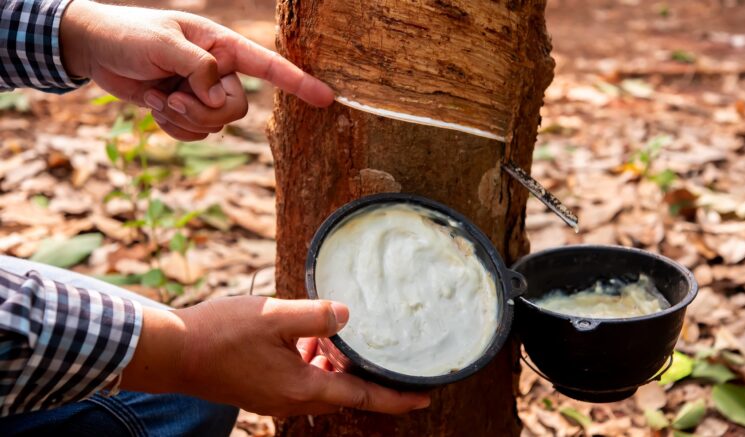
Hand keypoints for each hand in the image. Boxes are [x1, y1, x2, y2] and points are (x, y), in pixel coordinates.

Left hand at [60, 0, 333, 140]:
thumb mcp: (161, 44)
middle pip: (237, 109)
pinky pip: (194, 135)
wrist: (94, 49)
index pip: (268, 66)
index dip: (298, 82)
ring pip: (216, 126)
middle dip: (204, 110)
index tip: (325, 98)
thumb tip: (216, 94)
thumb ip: (196, 67)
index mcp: (222, 46)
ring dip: (183, 117)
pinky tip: (152, 104)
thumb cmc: (128, 34)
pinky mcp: (185, 110)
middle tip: (174, 95)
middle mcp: (218, 71)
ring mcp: (201, 93)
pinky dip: (173, 127)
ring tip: (157, 95)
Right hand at [123, 296, 430, 415]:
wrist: (173, 353)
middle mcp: (293, 400)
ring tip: (345, 339)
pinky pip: (302, 381)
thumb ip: (316, 316)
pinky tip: (308, 338)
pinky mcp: (263, 389)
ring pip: (322, 386)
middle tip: (390, 356)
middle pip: (345, 393)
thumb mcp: (274, 317)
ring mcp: (276, 398)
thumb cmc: (220, 334)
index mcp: (302, 388)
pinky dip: (314, 363)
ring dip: (338, 366)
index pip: (363, 397)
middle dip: (368, 377)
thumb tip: (348, 315)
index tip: (425, 397)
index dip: (397, 398)